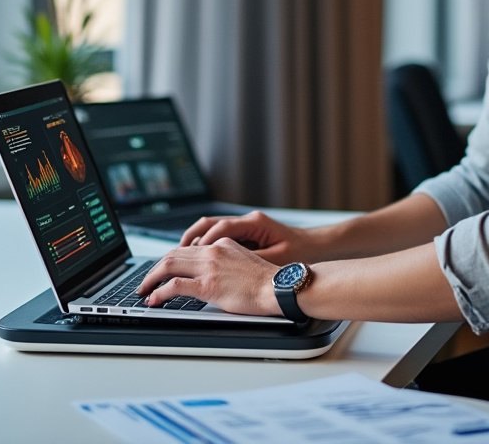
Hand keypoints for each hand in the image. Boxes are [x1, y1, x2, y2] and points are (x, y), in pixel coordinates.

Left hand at [137, 237, 280, 315]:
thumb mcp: (243, 261)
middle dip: (154, 269)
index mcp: (220, 244)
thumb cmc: (267, 281)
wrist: (279, 287)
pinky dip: (159, 292)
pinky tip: (154, 299)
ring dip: (151, 279)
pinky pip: (175, 286)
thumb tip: (212, 274)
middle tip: (145, 282)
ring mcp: (209, 268)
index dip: (169, 260)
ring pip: (169, 265)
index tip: (161, 270)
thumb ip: (225, 262)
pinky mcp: (208, 286)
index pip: (186, 248)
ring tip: (144, 290)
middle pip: (172, 255)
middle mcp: (212, 252)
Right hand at [179, 210, 318, 264]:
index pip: (220, 228)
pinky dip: (205, 246)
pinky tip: (197, 261)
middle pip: (208, 224)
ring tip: (178, 259)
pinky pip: (218, 236)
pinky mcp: (246, 235)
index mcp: (254, 223)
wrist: (315, 250)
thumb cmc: (300, 254)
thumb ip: (248, 261)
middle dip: (188, 241)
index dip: (202, 242)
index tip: (189, 256)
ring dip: (194, 243)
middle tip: (173, 257)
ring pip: (210, 229)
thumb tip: (224, 268)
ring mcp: (246, 226)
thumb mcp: (274, 260)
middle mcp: (247, 221)